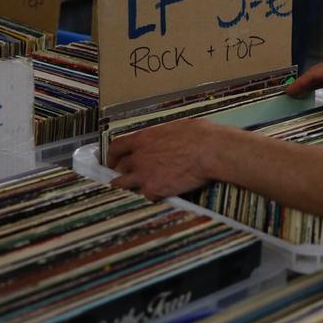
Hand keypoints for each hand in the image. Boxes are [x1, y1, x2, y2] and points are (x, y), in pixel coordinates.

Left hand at [107, 118, 222, 200]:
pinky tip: (159, 194)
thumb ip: (163, 136)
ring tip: (132, 190)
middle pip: (121, 168)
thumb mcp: (177, 127)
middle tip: (126, 177)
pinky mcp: (154, 189)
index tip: (112, 161)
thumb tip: (167, 138)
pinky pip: (146, 196)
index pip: (117, 147)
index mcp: (144, 138)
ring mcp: (144, 174)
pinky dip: (152, 195)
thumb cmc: (200, 135)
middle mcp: (139, 157)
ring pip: (125, 185)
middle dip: (123, 172)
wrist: (210, 151)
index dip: (112, 155)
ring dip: (129, 187)